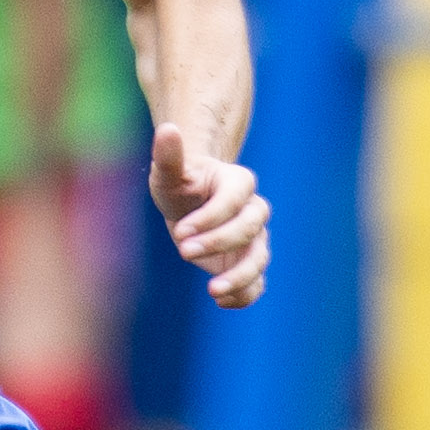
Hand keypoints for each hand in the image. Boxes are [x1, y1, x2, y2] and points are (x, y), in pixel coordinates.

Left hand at [150, 121, 270, 308]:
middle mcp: (253, 211)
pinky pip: (257, 284)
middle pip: (251, 228)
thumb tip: (168, 129)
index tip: (180, 231)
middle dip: (218, 242)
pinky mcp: (247, 264)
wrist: (189, 206)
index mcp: (238, 183)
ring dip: (239, 276)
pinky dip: (244, 295)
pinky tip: (220, 301)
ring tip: (212, 290)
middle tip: (182, 251)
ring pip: (260, 259)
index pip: (235, 199)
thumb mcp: (168, 172)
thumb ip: (169, 155)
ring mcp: (254, 240)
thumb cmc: (180, 185)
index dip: (211, 217)